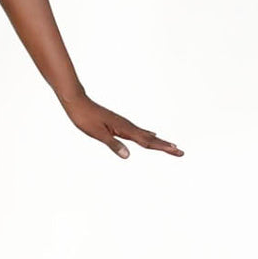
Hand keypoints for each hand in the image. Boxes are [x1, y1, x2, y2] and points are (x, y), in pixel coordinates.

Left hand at [60, 93, 183, 158]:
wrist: (77, 102)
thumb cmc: (85, 118)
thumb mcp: (98, 134)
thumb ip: (114, 145)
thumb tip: (128, 156)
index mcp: (125, 129)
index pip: (147, 142)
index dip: (162, 147)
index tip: (177, 151)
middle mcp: (127, 126)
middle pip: (150, 139)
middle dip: (165, 146)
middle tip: (181, 152)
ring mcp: (124, 124)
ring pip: (145, 135)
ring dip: (159, 141)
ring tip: (170, 146)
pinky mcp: (119, 123)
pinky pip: (138, 132)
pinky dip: (147, 135)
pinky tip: (150, 135)